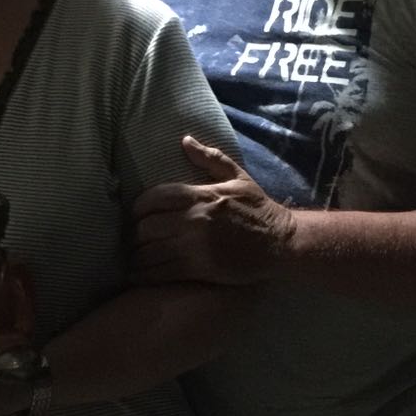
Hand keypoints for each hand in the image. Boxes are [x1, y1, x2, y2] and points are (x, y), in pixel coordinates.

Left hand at [131, 135, 295, 284]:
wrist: (281, 243)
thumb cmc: (259, 209)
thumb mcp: (238, 177)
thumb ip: (210, 158)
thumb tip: (185, 140)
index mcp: (200, 195)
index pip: (153, 198)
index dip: (138, 208)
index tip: (137, 215)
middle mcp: (194, 220)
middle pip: (145, 227)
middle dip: (135, 234)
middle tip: (134, 239)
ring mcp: (195, 246)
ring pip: (148, 252)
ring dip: (137, 256)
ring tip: (134, 258)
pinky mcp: (199, 269)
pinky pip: (160, 273)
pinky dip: (145, 275)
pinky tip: (139, 274)